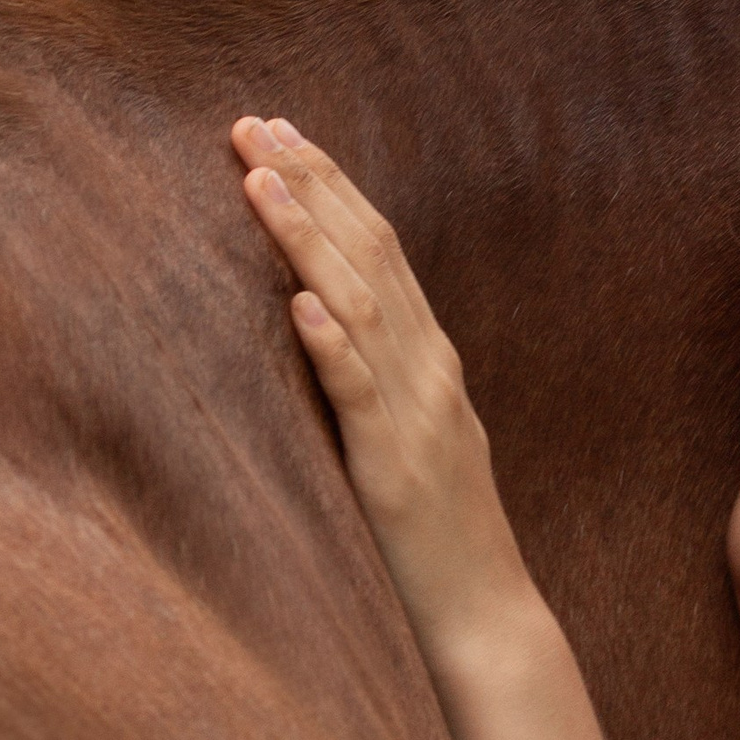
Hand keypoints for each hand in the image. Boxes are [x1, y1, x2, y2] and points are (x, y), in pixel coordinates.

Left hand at [232, 115, 538, 670]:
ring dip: (309, 240)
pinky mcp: (395, 469)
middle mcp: (431, 371)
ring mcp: (418, 417)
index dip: (332, 185)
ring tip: (259, 183)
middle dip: (311, 184)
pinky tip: (300, 302)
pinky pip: (362, 396)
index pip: (382, 249)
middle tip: (253, 124)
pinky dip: (334, 344)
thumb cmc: (440, 536)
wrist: (487, 615)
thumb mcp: (414, 436)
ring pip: (361, 306)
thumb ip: (383, 377)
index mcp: (432, 360)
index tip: (280, 131)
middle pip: (372, 255)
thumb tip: (327, 319)